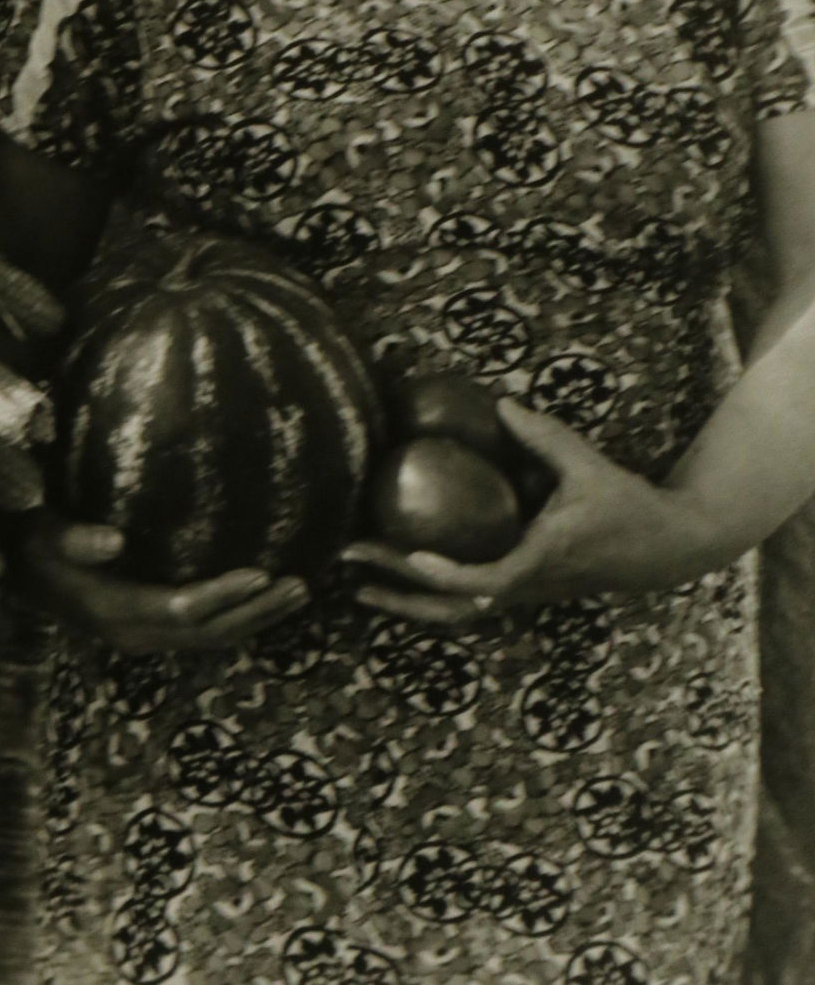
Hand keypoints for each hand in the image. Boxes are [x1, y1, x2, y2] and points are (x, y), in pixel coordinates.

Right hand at [19, 516, 308, 653]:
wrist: (14, 569)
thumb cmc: (29, 540)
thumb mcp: (43, 534)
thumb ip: (75, 539)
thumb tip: (115, 541)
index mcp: (115, 611)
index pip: (184, 610)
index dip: (225, 594)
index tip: (264, 571)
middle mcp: (134, 634)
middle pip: (208, 632)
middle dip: (257, 612)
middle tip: (301, 585)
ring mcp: (142, 636)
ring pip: (210, 637)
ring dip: (255, 618)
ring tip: (297, 593)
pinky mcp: (147, 628)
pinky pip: (201, 630)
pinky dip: (236, 617)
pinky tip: (260, 597)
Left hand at [342, 399, 718, 628]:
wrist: (668, 549)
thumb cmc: (628, 506)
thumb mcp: (588, 466)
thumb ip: (544, 435)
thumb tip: (498, 403)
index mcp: (541, 562)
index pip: (487, 581)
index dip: (448, 574)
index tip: (413, 557)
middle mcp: (526, 586)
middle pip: (452, 608)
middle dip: (397, 592)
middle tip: (348, 560)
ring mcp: (522, 594)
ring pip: (455, 612)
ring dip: (405, 601)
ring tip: (357, 582)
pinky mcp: (522, 588)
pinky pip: (466, 599)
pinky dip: (429, 591)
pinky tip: (396, 570)